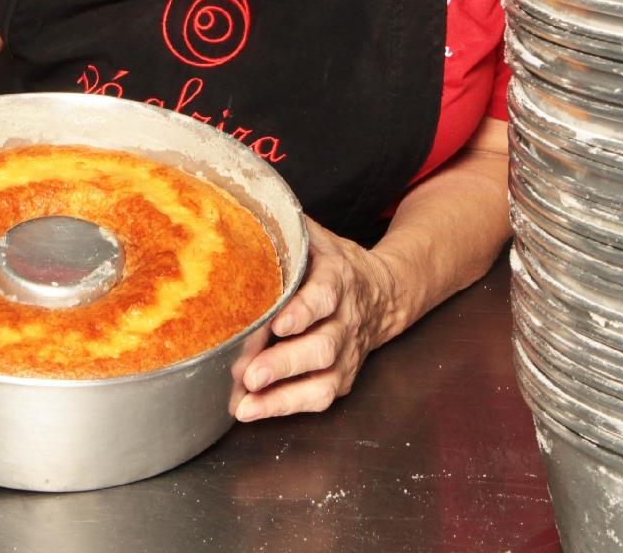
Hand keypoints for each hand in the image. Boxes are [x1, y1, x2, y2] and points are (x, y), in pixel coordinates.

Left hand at [230, 218, 400, 420]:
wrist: (383, 293)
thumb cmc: (333, 264)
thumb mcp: (315, 239)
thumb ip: (284, 230)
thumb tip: (238, 210)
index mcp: (337, 279)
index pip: (324, 296)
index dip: (303, 311)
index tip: (279, 323)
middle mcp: (345, 320)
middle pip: (322, 347)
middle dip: (286, 362)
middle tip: (251, 373)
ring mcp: (346, 353)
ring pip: (323, 381)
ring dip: (283, 395)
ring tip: (246, 403)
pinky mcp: (342, 377)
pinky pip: (320, 398)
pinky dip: (287, 408)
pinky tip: (253, 411)